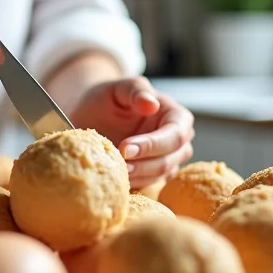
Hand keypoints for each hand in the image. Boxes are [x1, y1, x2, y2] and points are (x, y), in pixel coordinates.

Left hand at [68, 77, 194, 188]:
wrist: (94, 115)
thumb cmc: (109, 98)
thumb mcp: (120, 88)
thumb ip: (136, 91)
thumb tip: (152, 105)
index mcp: (176, 116)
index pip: (175, 135)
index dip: (153, 144)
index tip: (125, 147)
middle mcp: (178, 141)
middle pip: (170, 159)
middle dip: (143, 164)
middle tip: (118, 163)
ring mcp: (168, 160)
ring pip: (160, 175)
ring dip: (137, 176)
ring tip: (114, 171)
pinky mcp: (153, 175)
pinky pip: (148, 184)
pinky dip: (133, 183)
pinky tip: (116, 178)